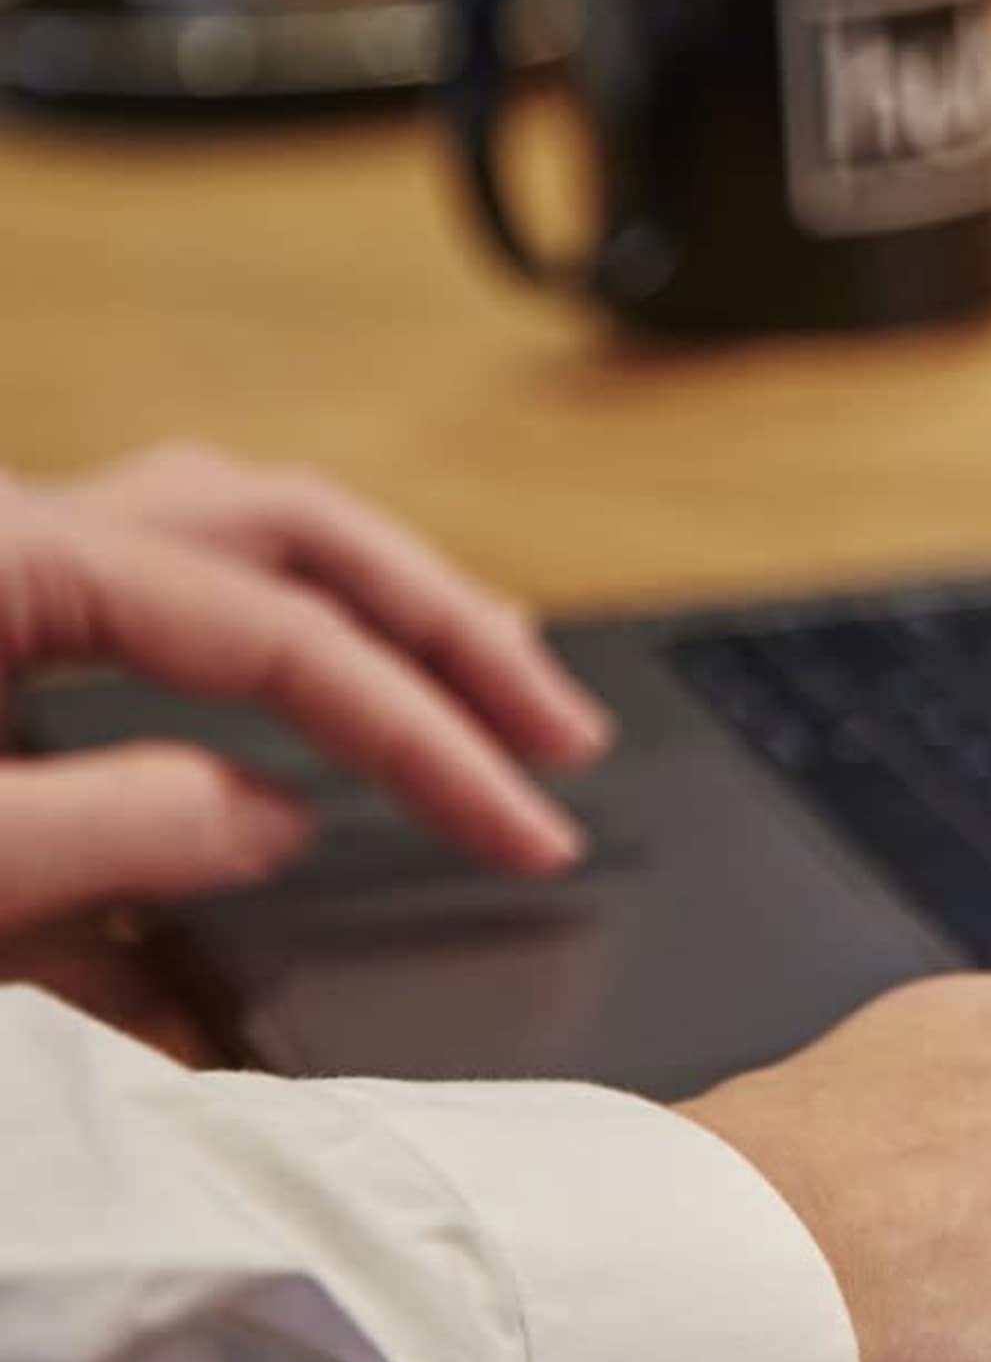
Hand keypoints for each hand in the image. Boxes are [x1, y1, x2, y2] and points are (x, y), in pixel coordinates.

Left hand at [0, 443, 609, 930]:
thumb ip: (111, 833)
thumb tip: (281, 818)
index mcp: (13, 557)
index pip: (285, 635)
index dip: (430, 736)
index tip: (530, 831)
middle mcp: (27, 527)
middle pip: (298, 533)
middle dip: (450, 629)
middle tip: (564, 734)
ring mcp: (11, 557)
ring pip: (246, 529)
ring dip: (386, 598)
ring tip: (494, 676)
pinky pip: (176, 564)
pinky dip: (289, 598)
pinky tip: (333, 655)